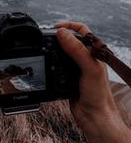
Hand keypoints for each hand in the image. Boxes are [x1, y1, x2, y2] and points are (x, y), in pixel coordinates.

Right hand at [55, 21, 130, 142]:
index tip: (55, 27)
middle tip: (46, 37)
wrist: (94, 117)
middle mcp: (85, 57)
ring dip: (53, 48)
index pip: (82, 30)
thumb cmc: (99, 95)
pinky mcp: (67, 77)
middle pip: (70, 39)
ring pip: (62, 51)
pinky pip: (56, 65)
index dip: (69, 25)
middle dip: (58, 36)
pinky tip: (46, 63)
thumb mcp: (89, 69)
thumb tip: (62, 33)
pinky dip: (50, 62)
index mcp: (94, 52)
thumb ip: (77, 50)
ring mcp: (76, 67)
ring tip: (44, 47)